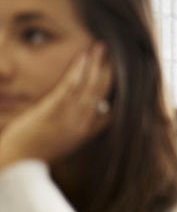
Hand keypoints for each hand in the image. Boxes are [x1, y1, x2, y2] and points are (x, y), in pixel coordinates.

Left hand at [0, 44, 111, 169]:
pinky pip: (72, 85)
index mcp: (87, 133)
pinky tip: (85, 55)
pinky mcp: (54, 109)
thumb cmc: (34, 154)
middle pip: (104, 92)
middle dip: (111, 71)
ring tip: (102, 46)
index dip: (120, 93)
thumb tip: (83, 114)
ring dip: (97, 63)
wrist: (17, 164)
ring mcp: (71, 116)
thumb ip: (75, 128)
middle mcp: (84, 124)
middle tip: (116, 53)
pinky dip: (80, 68)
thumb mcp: (62, 143)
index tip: (125, 76)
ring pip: (91, 85)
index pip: (113, 111)